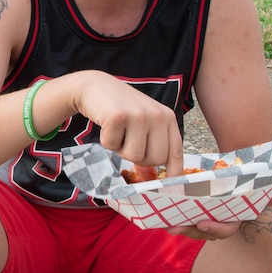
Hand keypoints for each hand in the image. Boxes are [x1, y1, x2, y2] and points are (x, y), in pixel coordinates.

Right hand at [68, 71, 183, 175]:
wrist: (95, 87)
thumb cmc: (121, 109)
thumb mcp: (143, 122)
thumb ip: (152, 144)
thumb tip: (151, 177)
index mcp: (167, 117)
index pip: (176, 151)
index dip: (173, 171)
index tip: (171, 185)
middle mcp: (157, 115)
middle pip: (155, 159)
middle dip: (139, 159)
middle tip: (129, 143)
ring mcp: (138, 115)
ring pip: (134, 156)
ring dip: (120, 149)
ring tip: (118, 132)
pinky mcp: (118, 117)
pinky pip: (113, 146)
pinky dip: (106, 140)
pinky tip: (107, 125)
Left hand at [168, 186, 271, 239]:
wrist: (233, 180)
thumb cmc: (245, 186)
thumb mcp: (256, 188)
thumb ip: (267, 192)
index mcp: (232, 220)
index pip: (225, 230)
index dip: (214, 229)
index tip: (203, 223)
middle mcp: (217, 223)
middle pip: (202, 232)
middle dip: (190, 230)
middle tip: (176, 226)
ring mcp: (203, 219)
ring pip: (190, 228)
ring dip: (178, 227)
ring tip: (166, 224)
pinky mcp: (191, 213)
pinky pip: (181, 219)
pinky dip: (172, 218)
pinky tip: (161, 216)